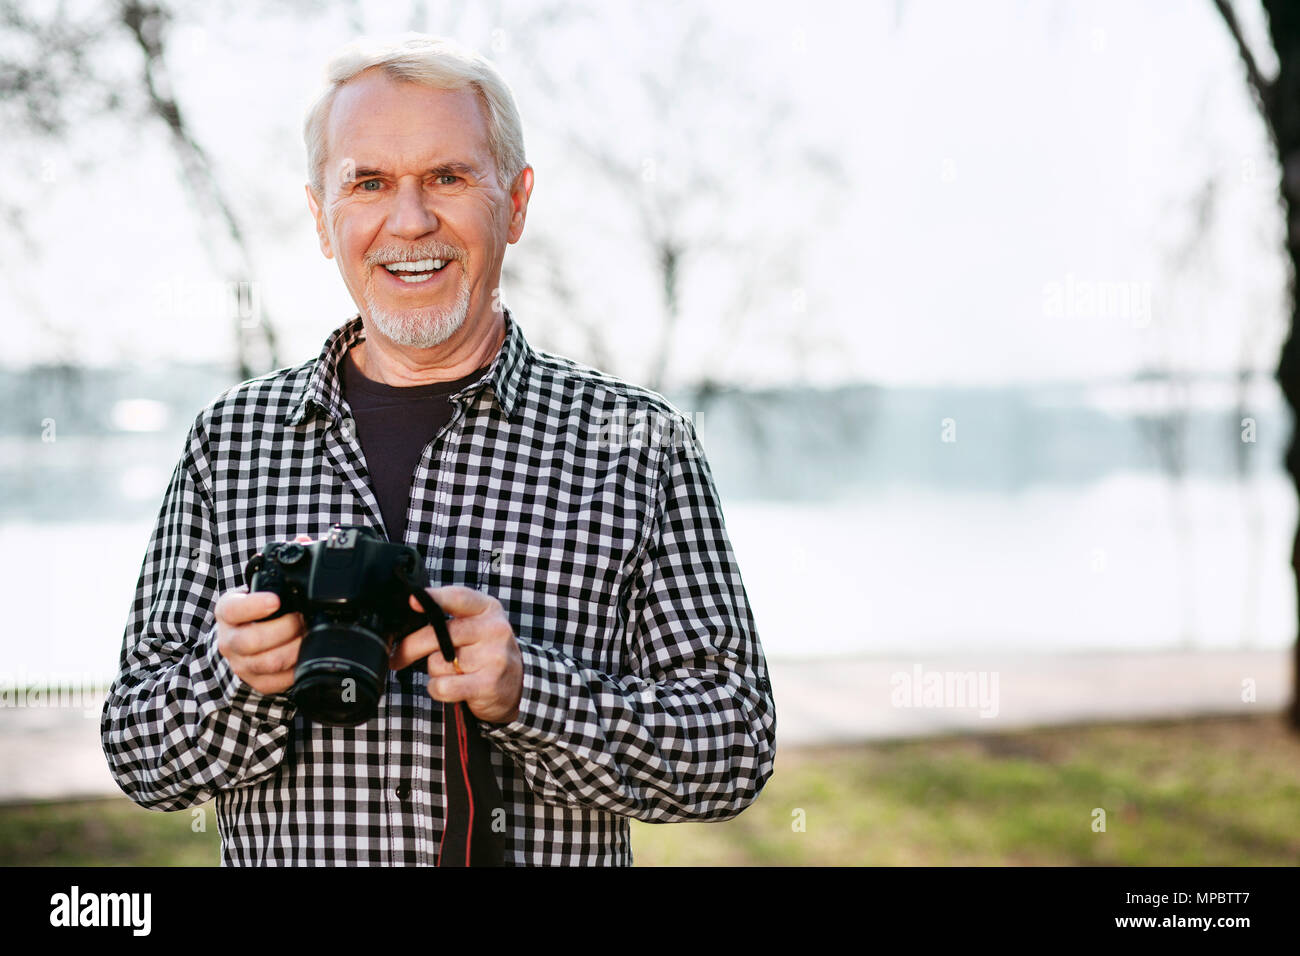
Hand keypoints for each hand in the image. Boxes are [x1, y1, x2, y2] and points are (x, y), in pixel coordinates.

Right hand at [214, 534, 311, 694]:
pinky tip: (306, 655)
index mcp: (228, 611)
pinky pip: (278, 683)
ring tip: (309, 635)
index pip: (233, 609)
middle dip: (286, 629)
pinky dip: (297, 670)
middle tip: (303, 619)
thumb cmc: (259, 609)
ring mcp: (241, 664)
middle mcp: (229, 639)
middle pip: (252, 641)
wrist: (245, 641)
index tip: (276, 600)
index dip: (254, 606)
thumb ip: (281, 564)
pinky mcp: (256, 683)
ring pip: (268, 663)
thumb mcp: (262, 586)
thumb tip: (303, 541)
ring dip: (296, 648)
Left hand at [389, 585, 522, 724]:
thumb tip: (409, 616)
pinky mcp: (487, 684)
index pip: (458, 598)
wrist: (519, 685)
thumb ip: (451, 617)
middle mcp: (494, 630)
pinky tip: (451, 687)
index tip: (412, 601)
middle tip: (398, 656)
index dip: (433, 598)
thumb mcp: (478, 624)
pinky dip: (438, 689)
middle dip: (410, 647)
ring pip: (437, 663)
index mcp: (488, 609)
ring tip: (452, 671)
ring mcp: (493, 657)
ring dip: (434, 671)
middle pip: (439, 633)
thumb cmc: (487, 651)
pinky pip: (443, 686)